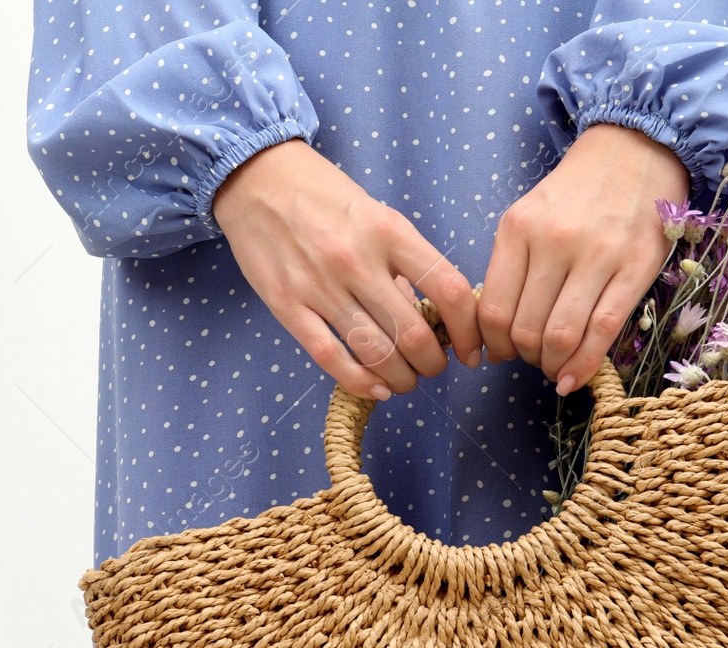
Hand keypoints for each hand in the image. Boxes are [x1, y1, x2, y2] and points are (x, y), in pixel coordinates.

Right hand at [211, 138, 480, 400]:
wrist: (256, 179)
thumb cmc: (323, 196)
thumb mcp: (376, 214)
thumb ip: (401, 264)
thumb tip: (424, 318)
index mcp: (389, 231)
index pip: (449, 290)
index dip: (468, 330)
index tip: (471, 348)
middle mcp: (357, 259)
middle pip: (413, 333)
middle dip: (433, 363)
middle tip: (433, 367)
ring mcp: (319, 285)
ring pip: (375, 352)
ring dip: (400, 378)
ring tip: (406, 381)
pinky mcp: (286, 305)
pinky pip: (330, 357)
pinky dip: (360, 382)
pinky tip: (376, 389)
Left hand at [476, 122, 690, 394]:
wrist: (635, 149)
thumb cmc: (575, 192)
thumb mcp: (528, 216)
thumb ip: (511, 268)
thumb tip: (495, 334)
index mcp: (517, 229)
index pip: (492, 309)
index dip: (492, 345)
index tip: (498, 354)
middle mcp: (553, 241)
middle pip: (524, 329)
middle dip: (523, 358)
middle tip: (531, 359)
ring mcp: (597, 255)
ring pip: (560, 336)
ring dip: (551, 365)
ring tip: (553, 367)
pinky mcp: (635, 267)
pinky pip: (603, 330)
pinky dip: (584, 365)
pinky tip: (574, 379)